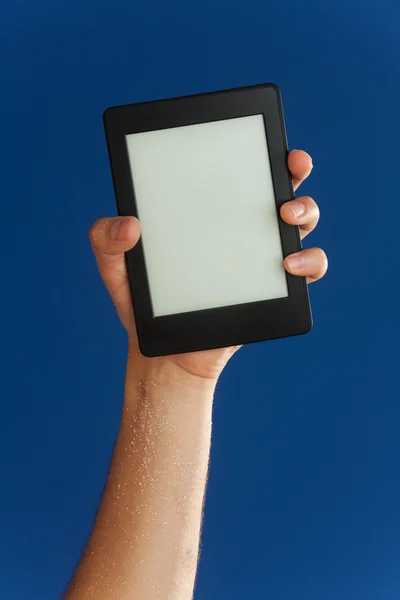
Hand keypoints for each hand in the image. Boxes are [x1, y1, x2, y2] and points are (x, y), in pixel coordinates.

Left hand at [90, 150, 326, 380]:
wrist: (167, 352)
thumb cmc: (145, 302)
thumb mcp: (116, 266)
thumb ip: (106, 240)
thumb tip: (127, 223)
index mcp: (209, 213)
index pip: (238, 172)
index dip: (257, 149)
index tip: (263, 138)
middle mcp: (242, 229)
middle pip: (280, 187)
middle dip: (295, 168)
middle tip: (290, 167)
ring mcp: (263, 258)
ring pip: (302, 224)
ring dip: (307, 211)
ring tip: (286, 218)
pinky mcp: (276, 289)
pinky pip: (307, 270)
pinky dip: (310, 262)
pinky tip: (289, 265)